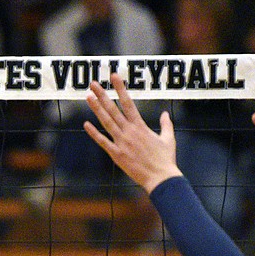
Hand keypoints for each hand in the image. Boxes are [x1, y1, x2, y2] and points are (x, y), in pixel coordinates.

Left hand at [83, 73, 182, 192]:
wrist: (161, 179)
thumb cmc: (165, 160)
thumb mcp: (168, 139)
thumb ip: (166, 125)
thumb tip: (165, 114)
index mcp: (141, 126)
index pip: (128, 103)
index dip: (120, 88)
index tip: (114, 77)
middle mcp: (129, 132)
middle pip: (113, 109)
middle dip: (103, 95)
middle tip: (93, 83)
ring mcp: (122, 143)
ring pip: (106, 122)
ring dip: (96, 109)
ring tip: (88, 97)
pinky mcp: (117, 155)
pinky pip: (103, 142)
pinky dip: (94, 133)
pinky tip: (86, 124)